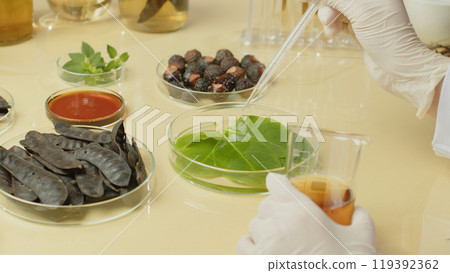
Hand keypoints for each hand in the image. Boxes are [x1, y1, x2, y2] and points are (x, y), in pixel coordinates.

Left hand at [237, 173, 375, 254]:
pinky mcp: (255, 262)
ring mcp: (264, 244)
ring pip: (254, 224)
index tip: (282, 187)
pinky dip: (252, 245)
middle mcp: (277, 223)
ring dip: (265, 228)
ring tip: (280, 239)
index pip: (276, 183)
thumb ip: (360, 218)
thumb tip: (358, 211)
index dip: (279, 184)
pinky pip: (244, 244)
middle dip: (276, 209)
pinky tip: (266, 251)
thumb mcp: (362, 239)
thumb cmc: (346, 265)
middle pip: (265, 204)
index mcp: (300, 210)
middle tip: (289, 220)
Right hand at [311, 0, 449, 117]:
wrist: (398, 67)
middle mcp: (370, 0)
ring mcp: (364, 14)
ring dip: (329, 18)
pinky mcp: (358, 28)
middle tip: (328, 19)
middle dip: (328, 6)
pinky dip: (332, 26)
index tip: (313, 2)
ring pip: (336, 8)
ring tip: (332, 31)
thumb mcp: (360, 11)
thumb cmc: (387, 36)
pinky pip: (338, 21)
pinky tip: (334, 33)